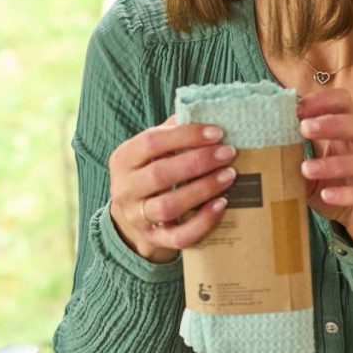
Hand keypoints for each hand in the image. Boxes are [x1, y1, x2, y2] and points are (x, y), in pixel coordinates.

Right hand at [108, 121, 233, 260]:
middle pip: (160, 174)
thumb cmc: (150, 173)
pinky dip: (203, 221)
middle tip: (228, 154)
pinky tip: (222, 205)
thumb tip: (206, 112)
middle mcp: (125, 189)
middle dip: (197, 162)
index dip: (185, 136)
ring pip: (168, 206)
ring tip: (229, 176)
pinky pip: (179, 236)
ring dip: (202, 189)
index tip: (217, 133)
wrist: (134, 218)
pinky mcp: (154, 240)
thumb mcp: (152, 151)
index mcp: (123, 159)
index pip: (151, 142)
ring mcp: (137, 218)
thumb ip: (171, 132)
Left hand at [298, 88, 352, 249]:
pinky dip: (350, 194)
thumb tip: (265, 137)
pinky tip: (327, 195)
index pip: (345, 104)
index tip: (297, 109)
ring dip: (337, 163)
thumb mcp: (313, 171)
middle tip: (304, 128)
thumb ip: (297, 154)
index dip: (324, 102)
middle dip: (333, 124)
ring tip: (307, 169)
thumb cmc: (336, 191)